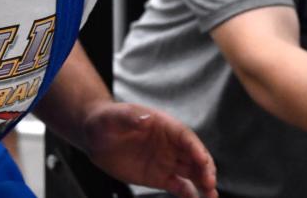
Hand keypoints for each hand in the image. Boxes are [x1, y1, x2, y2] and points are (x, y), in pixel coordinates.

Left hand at [83, 102, 217, 197]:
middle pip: (194, 155)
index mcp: (163, 125)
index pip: (185, 136)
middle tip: (210, 182)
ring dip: (203, 182)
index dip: (195, 148)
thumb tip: (145, 118)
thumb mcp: (114, 116)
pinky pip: (180, 186)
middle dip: (205, 168)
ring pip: (192, 172)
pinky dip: (190, 194)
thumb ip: (129, 117)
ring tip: (211, 195)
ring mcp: (166, 161)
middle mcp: (170, 143)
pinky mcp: (160, 177)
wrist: (95, 137)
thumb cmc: (106, 120)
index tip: (202, 160)